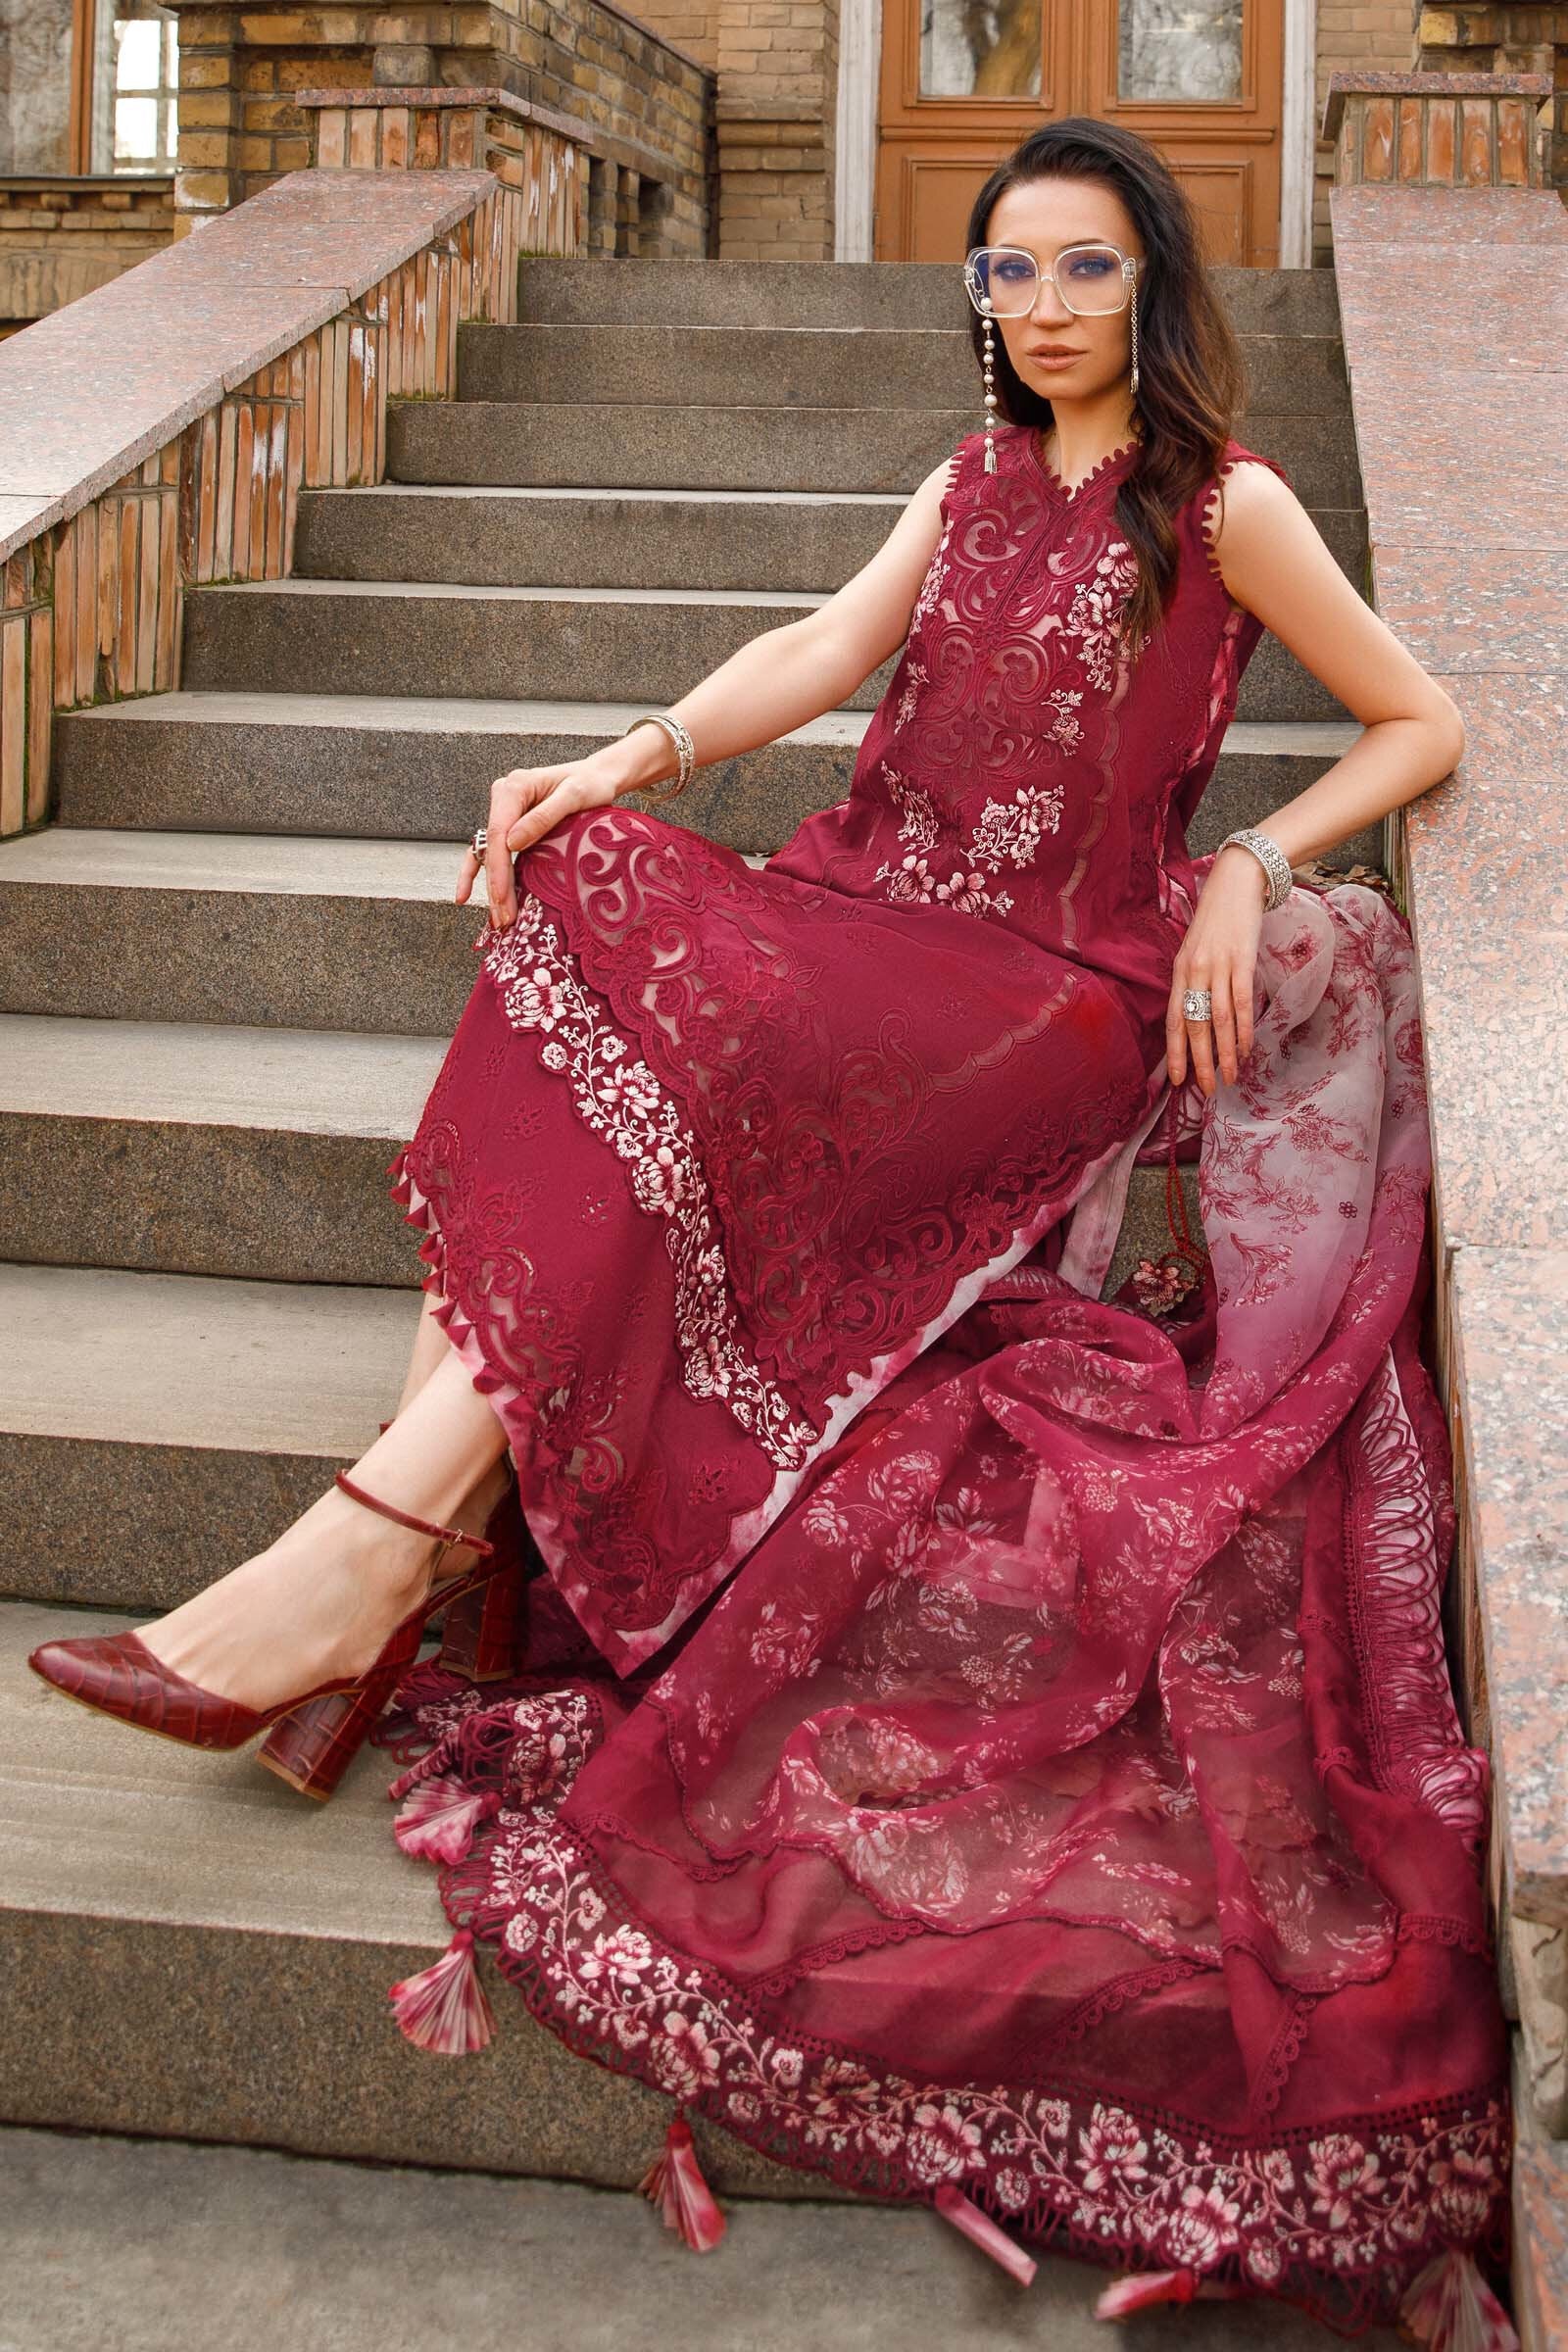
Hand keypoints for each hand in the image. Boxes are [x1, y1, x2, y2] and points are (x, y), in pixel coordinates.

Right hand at [455, 756, 628, 930]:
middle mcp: (504, 797)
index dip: (498, 870)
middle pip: (491, 847)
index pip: (498, 833)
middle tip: (503, 919)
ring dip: (492, 885)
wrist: (599, 777)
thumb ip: (543, 817)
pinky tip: (471, 895)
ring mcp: (506, 811)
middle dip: (495, 885)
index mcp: (514, 788)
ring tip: (498, 917)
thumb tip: (512, 843)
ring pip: (490, 852)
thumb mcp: (574, 796)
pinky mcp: (513, 823)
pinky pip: (495, 851)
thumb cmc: (591, 784)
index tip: (501, 898)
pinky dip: (489, 874)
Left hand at [1165, 846, 1267, 1097]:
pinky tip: (1245, 1048)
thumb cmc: (1217, 919)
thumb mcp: (1196, 949)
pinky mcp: (1241, 960)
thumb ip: (1195, 980)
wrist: (1237, 882)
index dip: (1175, 1052)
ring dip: (1224, 1053)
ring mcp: (1217, 966)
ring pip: (1217, 1020)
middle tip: (1207, 1089)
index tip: (1177, 1080)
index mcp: (1179, 971)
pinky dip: (1243, 1029)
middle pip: (1195, 1026)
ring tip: (1230, 1077)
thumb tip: (1199, 1016)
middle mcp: (1194, 971)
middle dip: (1200, 1062)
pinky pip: (1240, 1002)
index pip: (1173, 1020)